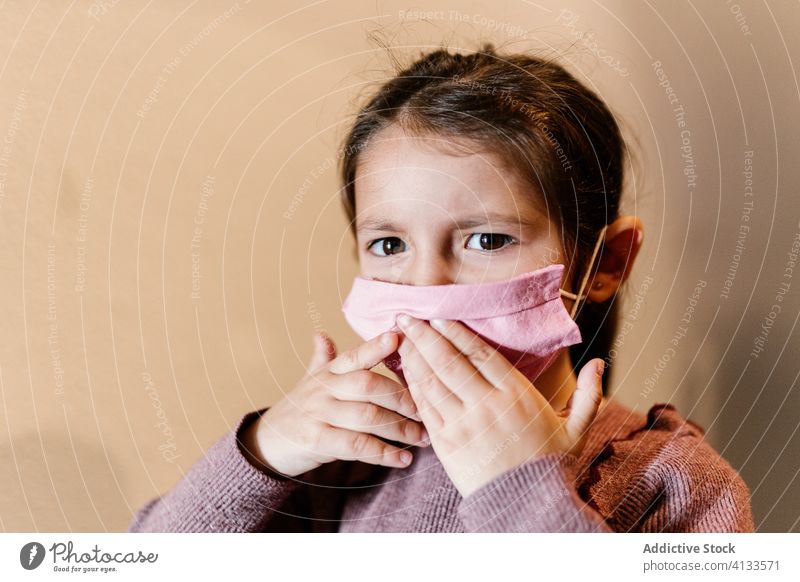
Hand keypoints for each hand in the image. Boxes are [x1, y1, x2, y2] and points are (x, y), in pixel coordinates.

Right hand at [242, 330, 429, 478]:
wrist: (265, 442)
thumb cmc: (299, 409)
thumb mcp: (309, 381)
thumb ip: (323, 359)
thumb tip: (322, 333)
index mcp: (329, 373)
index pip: (355, 356)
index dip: (376, 346)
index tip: (400, 336)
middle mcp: (324, 389)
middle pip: (369, 385)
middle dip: (403, 398)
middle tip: (428, 410)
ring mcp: (319, 414)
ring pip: (368, 417)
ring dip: (400, 429)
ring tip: (423, 438)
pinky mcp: (316, 441)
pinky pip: (357, 446)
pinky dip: (384, 453)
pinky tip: (403, 460)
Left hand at [395, 314, 603, 497]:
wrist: (527, 508)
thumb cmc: (551, 466)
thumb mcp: (577, 430)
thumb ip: (589, 395)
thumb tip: (601, 362)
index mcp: (517, 395)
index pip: (481, 354)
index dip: (457, 332)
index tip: (440, 317)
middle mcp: (488, 405)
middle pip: (450, 361)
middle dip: (425, 336)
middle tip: (406, 316)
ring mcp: (464, 424)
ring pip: (433, 381)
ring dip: (414, 356)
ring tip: (399, 336)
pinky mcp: (447, 443)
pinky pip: (425, 407)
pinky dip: (412, 386)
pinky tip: (404, 370)